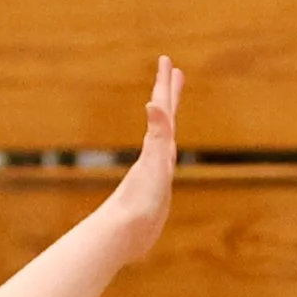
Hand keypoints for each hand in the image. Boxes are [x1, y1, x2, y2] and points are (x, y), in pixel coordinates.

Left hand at [97, 57, 183, 263]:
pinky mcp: (155, 189)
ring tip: (170, 109)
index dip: (165, 85)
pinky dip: (164, 150)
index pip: (162, 109)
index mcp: (156, 147)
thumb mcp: (153, 164)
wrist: (123, 235)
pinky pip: (162, 162)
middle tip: (174, 72)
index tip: (167, 60)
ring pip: (163, 138)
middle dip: (168, 94)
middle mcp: (155, 155)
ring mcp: (154, 171)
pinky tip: (163, 153)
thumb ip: (156, 134)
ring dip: (167, 120)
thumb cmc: (139, 202)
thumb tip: (153, 103)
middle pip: (163, 118)